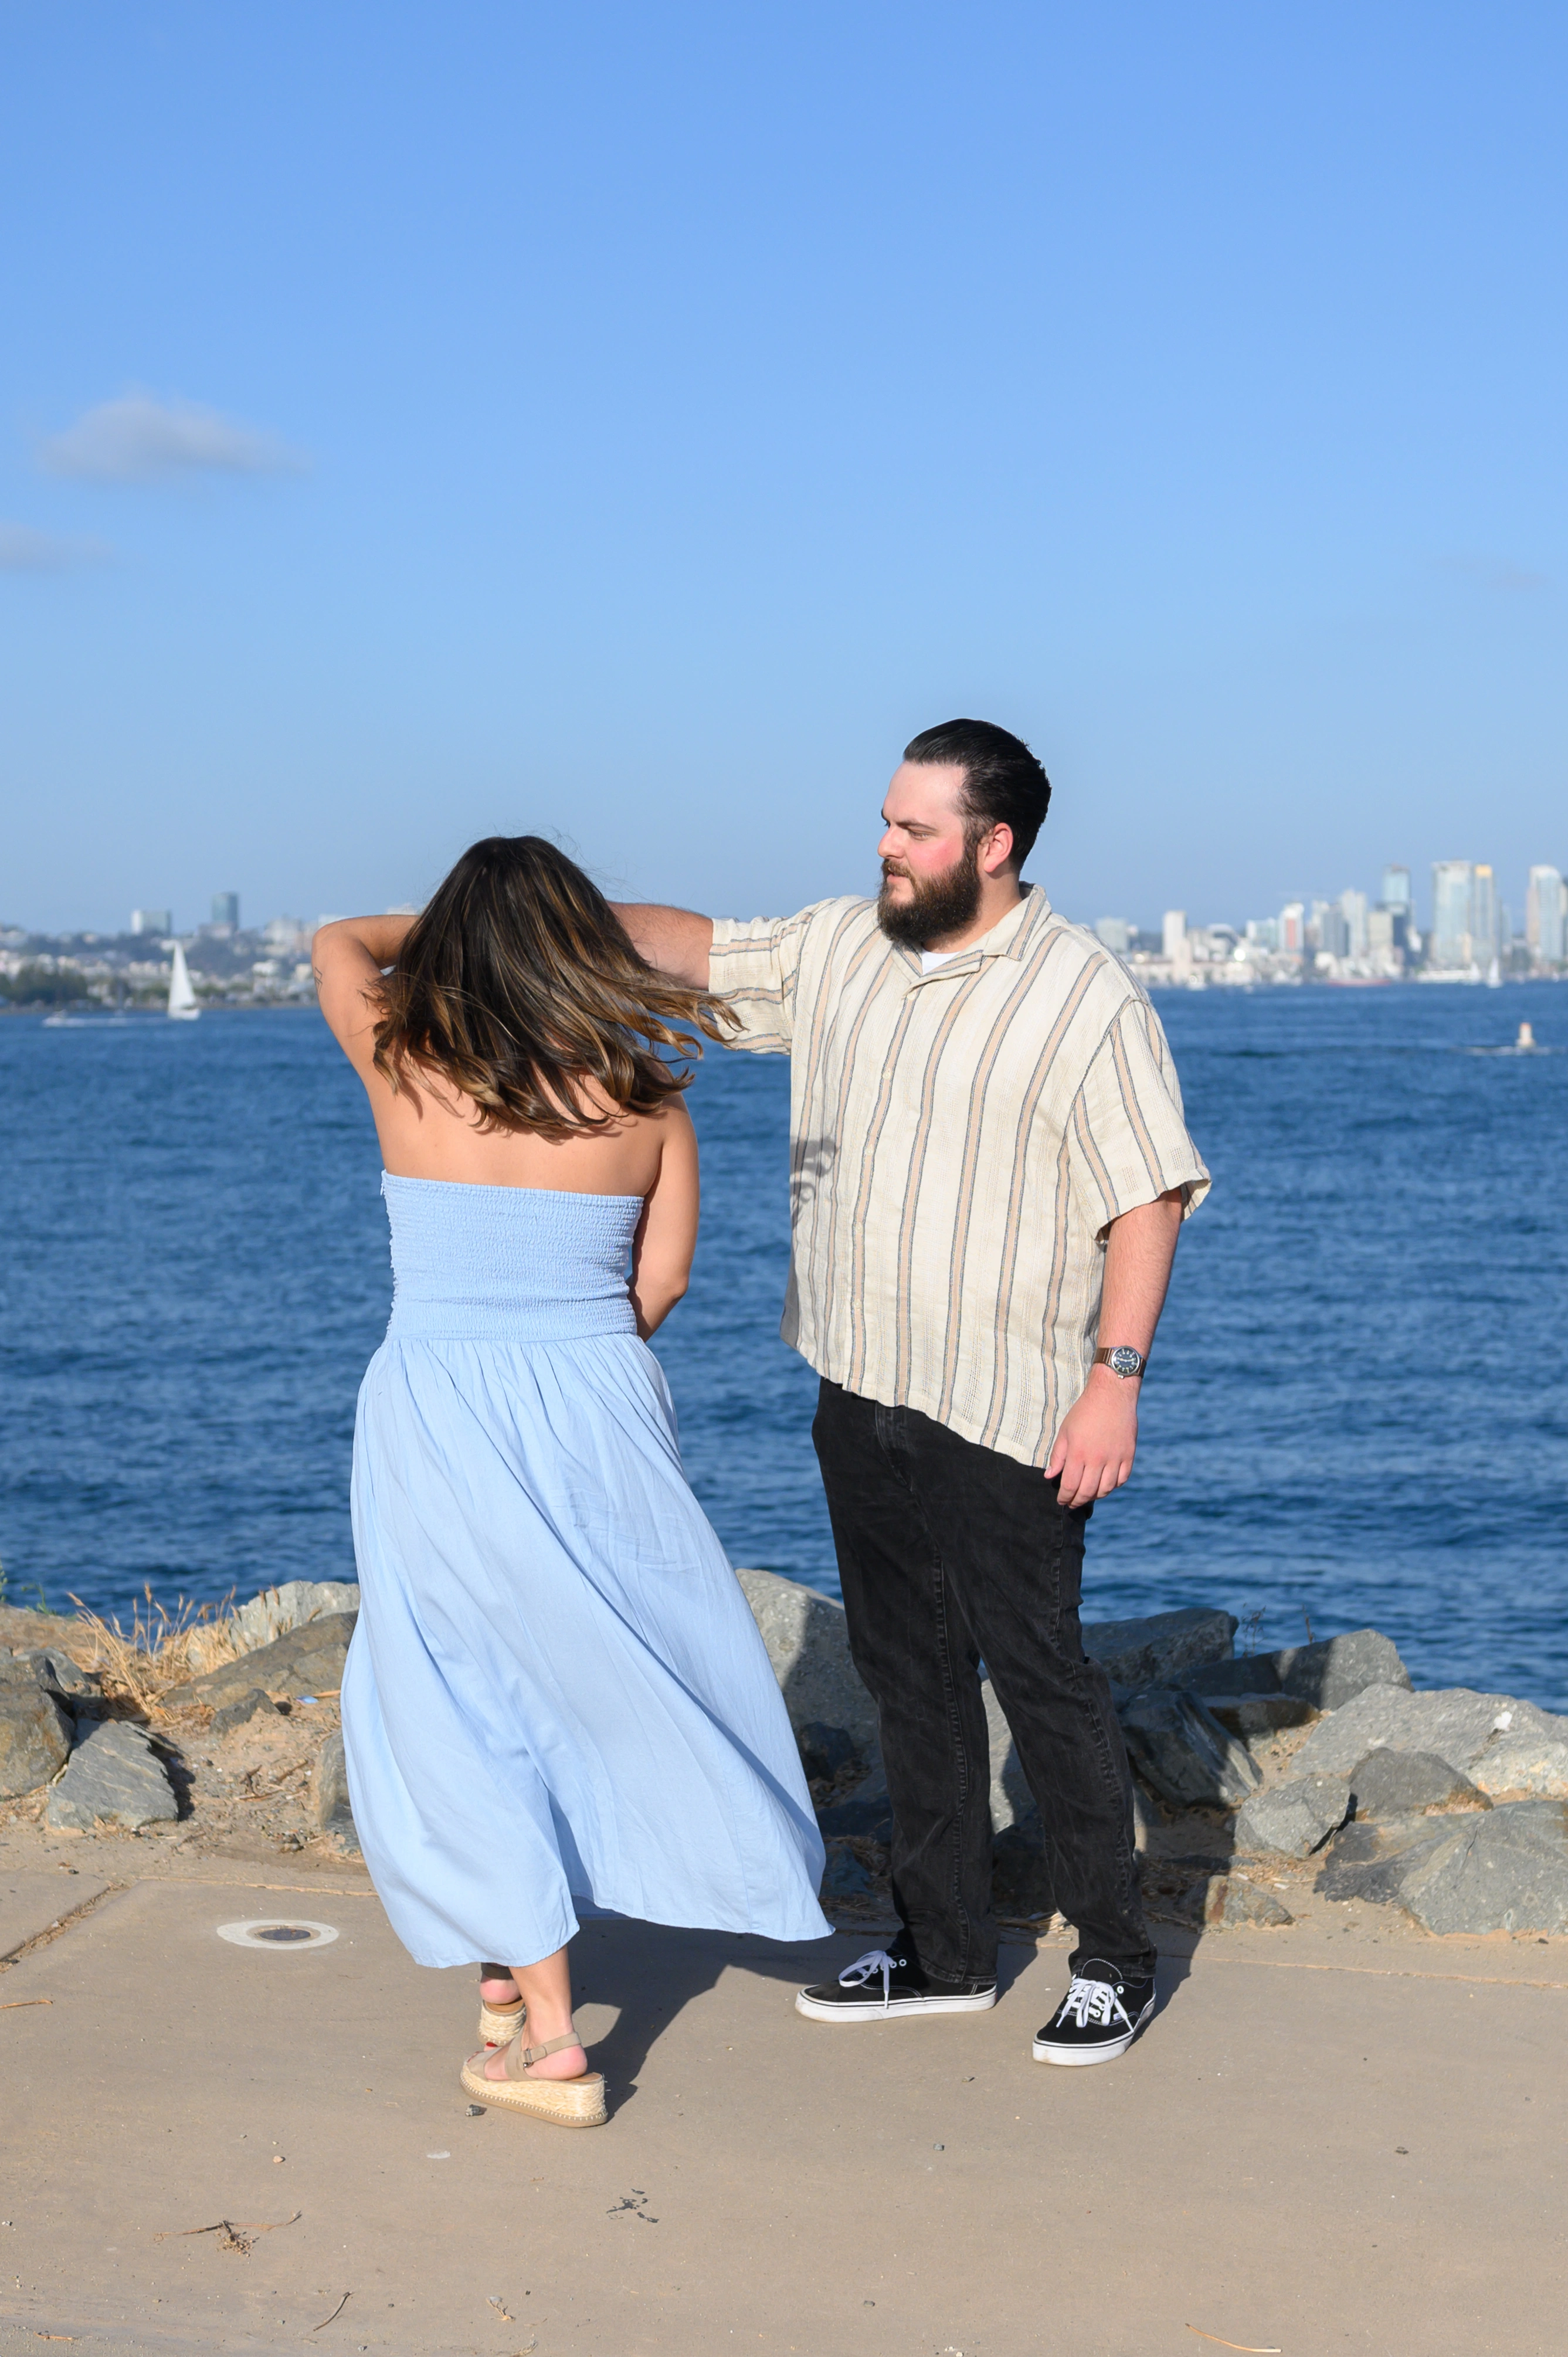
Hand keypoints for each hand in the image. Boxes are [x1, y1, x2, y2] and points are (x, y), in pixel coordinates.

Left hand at [1045, 1366, 1139, 1509]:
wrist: (1111, 1395)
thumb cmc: (1084, 1412)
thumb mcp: (1065, 1431)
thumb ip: (1058, 1456)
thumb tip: (1049, 1476)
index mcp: (1079, 1453)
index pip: (1070, 1486)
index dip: (1064, 1497)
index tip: (1061, 1501)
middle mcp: (1098, 1459)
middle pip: (1087, 1491)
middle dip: (1077, 1501)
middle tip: (1072, 1504)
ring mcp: (1115, 1458)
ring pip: (1106, 1489)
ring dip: (1095, 1496)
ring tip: (1087, 1495)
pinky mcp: (1129, 1455)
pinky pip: (1122, 1479)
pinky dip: (1113, 1486)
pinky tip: (1105, 1485)